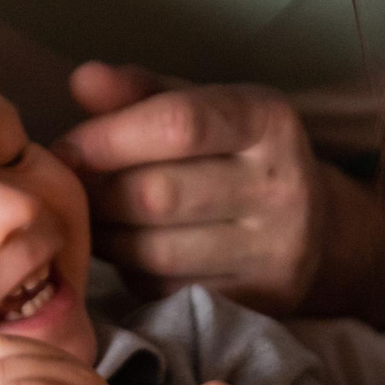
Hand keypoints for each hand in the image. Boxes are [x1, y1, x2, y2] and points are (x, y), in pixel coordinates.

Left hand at [56, 63, 350, 315]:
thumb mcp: (202, 108)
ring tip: (95, 218)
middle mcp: (282, 186)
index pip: (179, 125)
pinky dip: (130, 271)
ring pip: (155, 251)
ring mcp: (274, 253)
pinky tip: (126, 251)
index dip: (108, 138)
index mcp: (269, 121)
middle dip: (97, 193)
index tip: (66, 149)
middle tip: (72, 189)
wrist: (317, 229)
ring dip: (106, 236)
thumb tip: (82, 81)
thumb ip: (140, 93)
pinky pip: (166, 290)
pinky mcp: (258, 303)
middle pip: (158, 195)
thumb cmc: (235, 155)